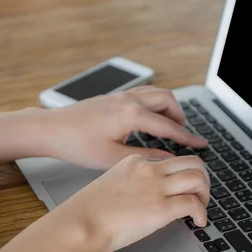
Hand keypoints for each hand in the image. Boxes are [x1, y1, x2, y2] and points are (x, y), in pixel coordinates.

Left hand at [41, 86, 206, 168]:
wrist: (50, 129)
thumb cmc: (77, 144)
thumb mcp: (114, 157)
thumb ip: (146, 156)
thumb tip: (167, 158)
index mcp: (132, 114)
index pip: (169, 126)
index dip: (188, 137)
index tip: (201, 143)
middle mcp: (129, 100)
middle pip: (168, 100)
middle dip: (180, 116)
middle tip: (183, 134)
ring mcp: (121, 95)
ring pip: (157, 93)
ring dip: (168, 107)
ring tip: (170, 126)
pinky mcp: (114, 96)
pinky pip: (144, 93)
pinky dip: (155, 104)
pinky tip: (150, 118)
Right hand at [57, 154, 209, 251]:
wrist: (77, 224)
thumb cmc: (87, 212)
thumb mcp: (112, 183)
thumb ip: (133, 182)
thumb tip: (151, 195)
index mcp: (135, 162)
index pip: (172, 160)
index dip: (184, 173)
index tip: (186, 186)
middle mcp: (149, 170)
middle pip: (193, 162)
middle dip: (204, 179)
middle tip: (201, 195)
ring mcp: (156, 187)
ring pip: (199, 178)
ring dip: (206, 194)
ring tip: (201, 207)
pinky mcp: (161, 208)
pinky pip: (194, 204)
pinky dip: (202, 213)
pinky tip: (198, 221)